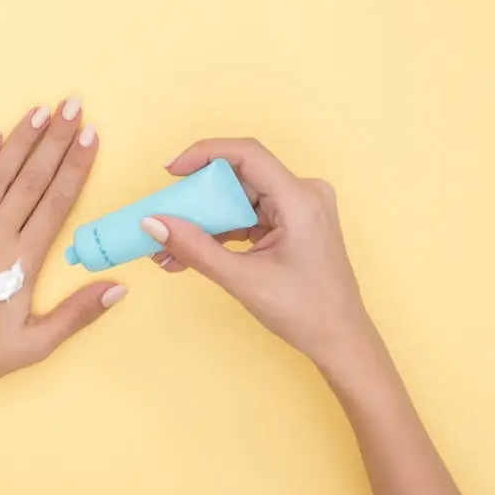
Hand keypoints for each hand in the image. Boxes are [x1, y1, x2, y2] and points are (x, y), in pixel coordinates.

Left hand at [0, 100, 126, 414]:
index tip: (91, 136)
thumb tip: (120, 287)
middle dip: (55, 140)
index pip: (56, 201)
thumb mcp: (36, 344)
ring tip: (41, 111)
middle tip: (73, 106)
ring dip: (20, 140)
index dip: (76, 166)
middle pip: (30, 178)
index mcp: (21, 261)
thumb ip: (79, 313)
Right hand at [144, 138, 371, 369]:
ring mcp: (301, 210)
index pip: (247, 154)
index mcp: (301, 200)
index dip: (204, 154)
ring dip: (205, 223)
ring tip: (169, 249)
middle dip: (198, 200)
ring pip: (241, 201)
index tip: (171, 171)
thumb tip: (154, 224)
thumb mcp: (243, 279)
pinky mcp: (294, 225)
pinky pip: (249, 217)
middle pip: (239, 179)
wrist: (340, 340)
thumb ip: (195, 248)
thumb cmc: (307, 312)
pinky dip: (222, 234)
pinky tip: (192, 254)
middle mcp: (304, 195)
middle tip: (165, 219)